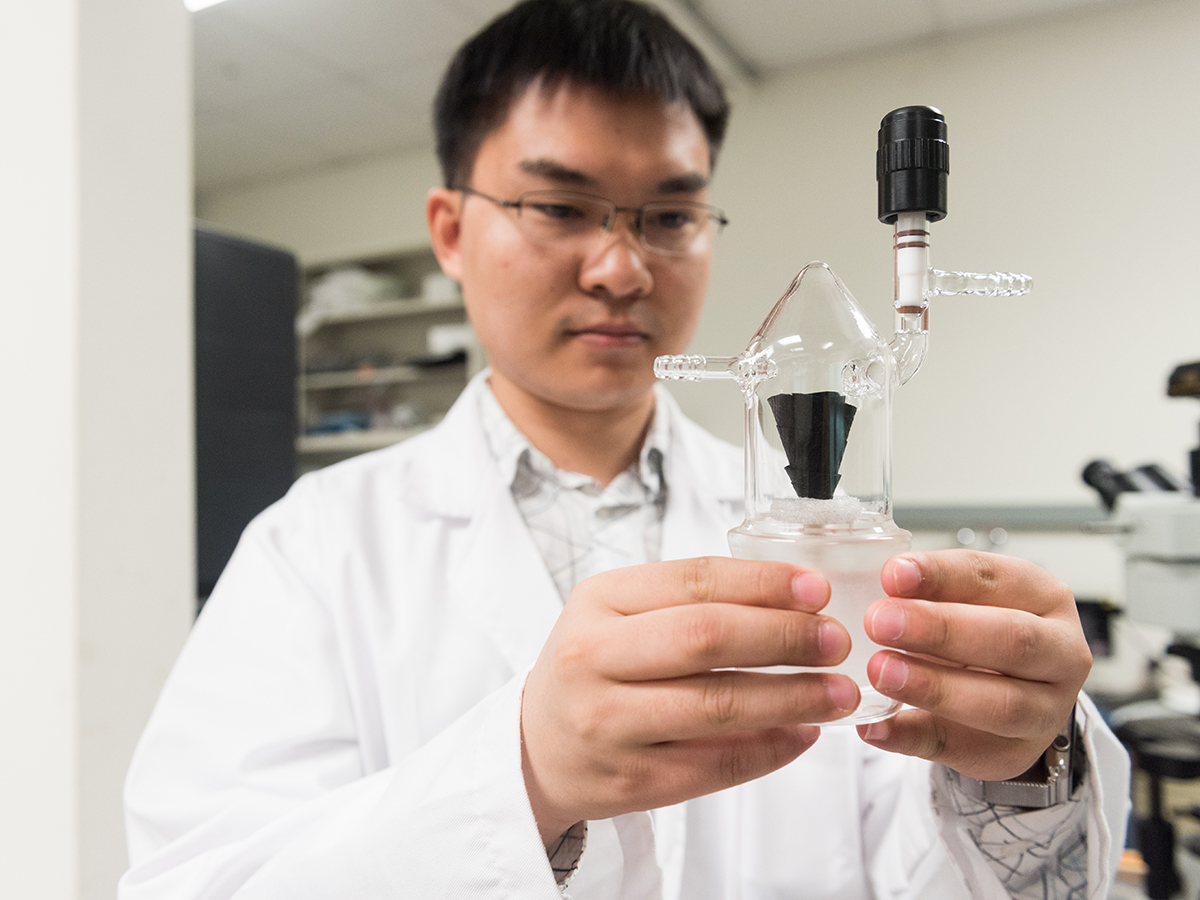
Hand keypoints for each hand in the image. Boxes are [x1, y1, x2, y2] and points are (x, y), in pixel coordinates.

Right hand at [520, 557, 858, 844]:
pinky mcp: (629, 781)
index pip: (693, 581)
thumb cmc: (593, 668)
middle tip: (835, 641)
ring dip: (792, 698)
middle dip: (784, 637)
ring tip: (838, 692)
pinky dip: (771, 749)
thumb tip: (793, 598)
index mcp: (598, 601)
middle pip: (706, 638)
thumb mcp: (618, 613)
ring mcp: (608, 724)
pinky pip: (716, 765)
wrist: (537, 747)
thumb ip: (689, 600)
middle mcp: (594, 658)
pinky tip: (803, 733)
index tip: (817, 589)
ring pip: (717, 706)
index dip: (763, 583)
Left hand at [857, 549, 1090, 780]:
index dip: (942, 575)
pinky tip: (874, 726)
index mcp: (1044, 598)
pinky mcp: (1013, 755)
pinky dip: (910, 737)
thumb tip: (885, 578)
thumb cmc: (980, 632)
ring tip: (880, 672)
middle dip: (941, 629)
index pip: (995, 578)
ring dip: (934, 687)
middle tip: (879, 622)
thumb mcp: (965, 600)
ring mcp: (1045, 711)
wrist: (1010, 697)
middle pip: (1011, 639)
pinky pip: (959, 748)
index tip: (892, 574)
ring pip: (1000, 703)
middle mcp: (1060, 654)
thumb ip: (930, 591)